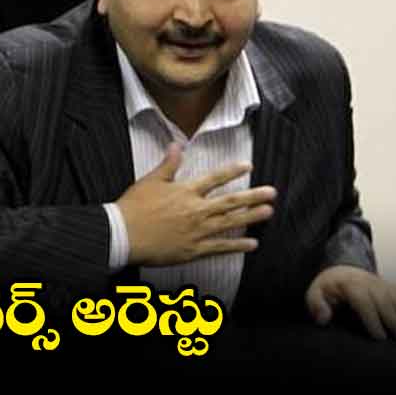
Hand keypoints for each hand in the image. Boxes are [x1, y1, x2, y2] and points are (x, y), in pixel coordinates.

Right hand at [117, 143, 275, 266]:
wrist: (123, 234)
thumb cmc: (133, 207)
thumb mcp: (150, 181)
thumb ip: (168, 164)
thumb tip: (177, 145)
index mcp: (185, 192)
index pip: (214, 179)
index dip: (232, 171)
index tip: (248, 166)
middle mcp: (196, 210)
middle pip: (230, 201)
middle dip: (253, 196)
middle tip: (271, 193)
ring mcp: (197, 231)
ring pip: (230, 223)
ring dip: (251, 217)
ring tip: (268, 213)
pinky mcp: (194, 250)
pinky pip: (221, 248)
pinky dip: (237, 245)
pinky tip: (251, 244)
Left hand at [306, 265, 395, 340]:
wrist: (344, 271)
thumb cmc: (328, 288)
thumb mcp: (315, 293)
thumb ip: (316, 304)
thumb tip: (322, 320)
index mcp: (351, 286)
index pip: (363, 302)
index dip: (372, 319)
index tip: (379, 337)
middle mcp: (373, 286)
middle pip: (387, 304)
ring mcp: (388, 288)